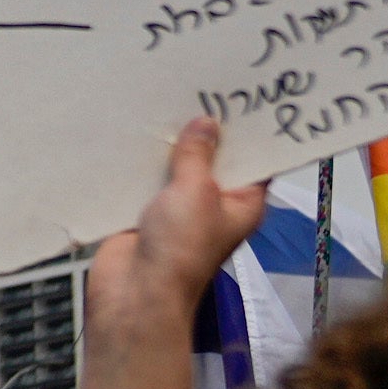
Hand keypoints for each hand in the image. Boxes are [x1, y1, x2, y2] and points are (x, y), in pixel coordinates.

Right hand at [83, 120, 274, 366]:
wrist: (134, 294)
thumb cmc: (179, 251)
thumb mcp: (197, 191)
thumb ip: (198, 154)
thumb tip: (205, 124)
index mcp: (242, 203)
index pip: (253, 160)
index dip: (248, 132)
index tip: (244, 100)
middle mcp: (213, 205)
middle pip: (212, 160)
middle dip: (203, 134)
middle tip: (201, 95)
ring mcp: (178, 211)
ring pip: (177, 170)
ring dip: (169, 149)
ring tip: (167, 109)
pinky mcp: (145, 215)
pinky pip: (146, 183)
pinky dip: (140, 167)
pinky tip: (136, 138)